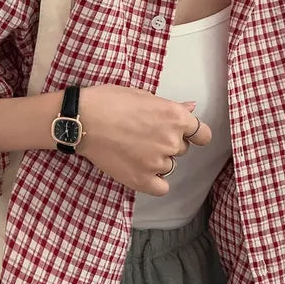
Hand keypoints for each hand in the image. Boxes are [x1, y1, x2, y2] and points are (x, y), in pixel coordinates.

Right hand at [77, 84, 211, 195]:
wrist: (82, 120)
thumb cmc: (109, 101)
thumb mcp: (143, 96)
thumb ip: (170, 106)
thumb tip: (191, 107)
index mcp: (175, 117)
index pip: (202, 134)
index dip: (194, 135)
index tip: (186, 135)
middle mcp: (171, 141)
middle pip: (180, 149)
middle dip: (167, 143)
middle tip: (143, 135)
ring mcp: (157, 162)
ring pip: (168, 166)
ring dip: (157, 160)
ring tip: (133, 150)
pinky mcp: (142, 180)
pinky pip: (161, 187)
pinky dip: (154, 181)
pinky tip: (140, 171)